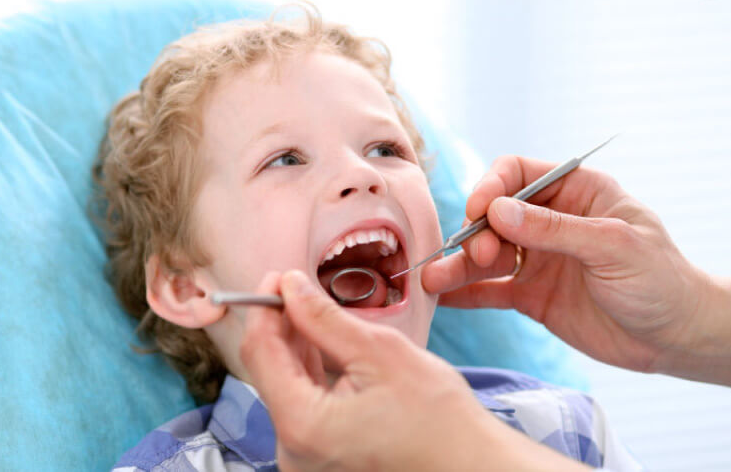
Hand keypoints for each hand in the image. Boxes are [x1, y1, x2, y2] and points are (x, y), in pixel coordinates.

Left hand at [240, 270, 588, 471]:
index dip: (265, 308)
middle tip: (297, 286)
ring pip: (286, 385)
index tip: (278, 277)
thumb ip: (325, 319)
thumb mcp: (381, 353)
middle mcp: (293, 451)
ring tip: (313, 310)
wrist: (470, 465)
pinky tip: (323, 344)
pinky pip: (304, 405)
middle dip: (281, 324)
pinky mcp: (321, 456)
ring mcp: (306, 457)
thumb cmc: (440, 421)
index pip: (260, 353)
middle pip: (270, 371)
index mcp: (303, 426)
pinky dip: (311, 371)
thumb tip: (291, 287)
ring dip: (296, 345)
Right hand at [422, 155, 712, 374]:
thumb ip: (554, 229)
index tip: (478, 211)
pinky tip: (442, 298)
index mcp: (575, 192)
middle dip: (476, 233)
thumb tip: (497, 210)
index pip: (517, 174)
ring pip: (487, 254)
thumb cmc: (660, 280)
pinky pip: (491, 290)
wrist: (676, 337)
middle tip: (477, 257)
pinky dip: (465, 293)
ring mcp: (538, 259)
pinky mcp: (531, 295)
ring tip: (432, 280)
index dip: (491, 187)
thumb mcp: (613, 246)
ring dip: (459, 265)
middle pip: (494, 215)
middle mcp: (550, 221)